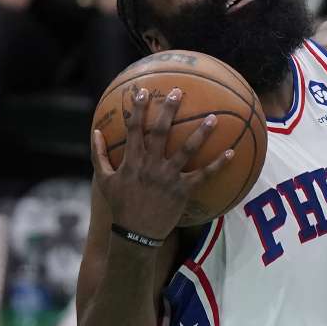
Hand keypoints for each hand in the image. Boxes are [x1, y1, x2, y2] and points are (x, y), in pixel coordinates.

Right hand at [91, 86, 232, 238]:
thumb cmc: (120, 205)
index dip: (138, 109)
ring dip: (201, 133)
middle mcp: (150, 165)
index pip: (133, 129)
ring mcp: (168, 177)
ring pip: (186, 150)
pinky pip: (204, 175)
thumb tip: (95, 131)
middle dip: (168, 110)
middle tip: (178, 92)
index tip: (144, 91)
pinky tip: (231, 152)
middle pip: (160, 132)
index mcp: (132, 161)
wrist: (135, 234)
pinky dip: (218, 164)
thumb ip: (98, 154)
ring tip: (213, 117)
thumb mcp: (103, 180)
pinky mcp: (183, 190)